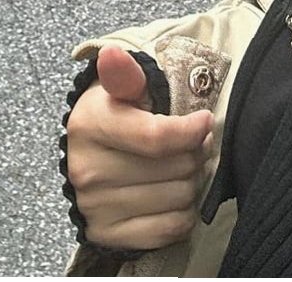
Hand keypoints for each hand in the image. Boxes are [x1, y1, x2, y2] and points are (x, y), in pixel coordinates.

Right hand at [66, 45, 212, 251]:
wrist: (92, 154)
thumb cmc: (120, 113)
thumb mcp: (124, 87)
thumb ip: (126, 73)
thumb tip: (112, 55)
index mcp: (90, 125)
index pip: (156, 137)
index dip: (191, 130)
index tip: (205, 120)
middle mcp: (86, 170)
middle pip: (174, 169)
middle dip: (195, 154)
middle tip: (195, 144)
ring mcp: (94, 207)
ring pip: (177, 199)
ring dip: (192, 182)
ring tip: (185, 166)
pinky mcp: (106, 235)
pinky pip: (169, 229)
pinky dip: (184, 213)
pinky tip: (176, 194)